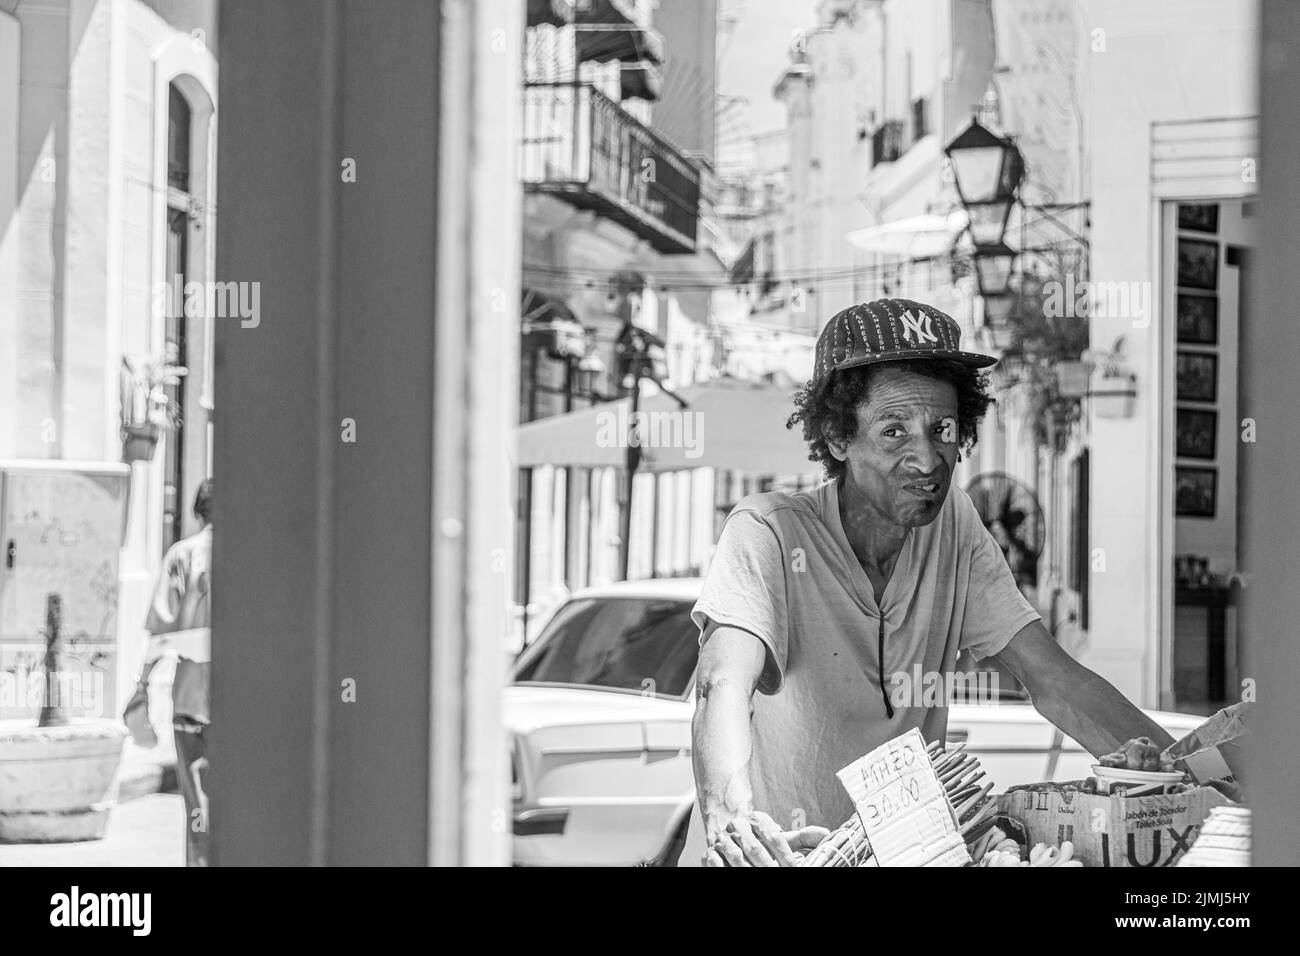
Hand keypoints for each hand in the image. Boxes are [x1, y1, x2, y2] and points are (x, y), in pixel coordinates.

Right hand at [702, 810, 829, 866]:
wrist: (728, 833)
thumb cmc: (760, 840)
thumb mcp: (781, 836)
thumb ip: (803, 836)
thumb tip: (827, 834)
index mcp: (758, 820)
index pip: (774, 837)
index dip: (785, 856)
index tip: (796, 870)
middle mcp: (739, 826)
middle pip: (755, 849)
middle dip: (768, 867)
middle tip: (778, 876)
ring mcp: (723, 839)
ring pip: (736, 857)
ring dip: (748, 871)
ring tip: (762, 878)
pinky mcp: (709, 852)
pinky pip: (715, 863)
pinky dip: (724, 870)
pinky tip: (735, 875)